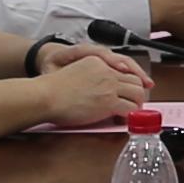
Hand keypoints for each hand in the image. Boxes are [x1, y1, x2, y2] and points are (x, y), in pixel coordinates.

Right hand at [31, 45, 149, 126]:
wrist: (45, 96)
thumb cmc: (52, 90)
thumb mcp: (75, 73)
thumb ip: (91, 78)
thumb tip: (100, 92)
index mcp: (97, 62)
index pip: (123, 69)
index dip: (128, 83)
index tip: (128, 92)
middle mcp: (106, 71)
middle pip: (135, 80)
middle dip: (137, 94)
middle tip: (132, 105)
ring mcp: (109, 85)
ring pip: (138, 93)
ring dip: (136, 104)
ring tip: (129, 113)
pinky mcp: (108, 101)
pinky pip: (130, 108)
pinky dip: (130, 116)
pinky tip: (123, 120)